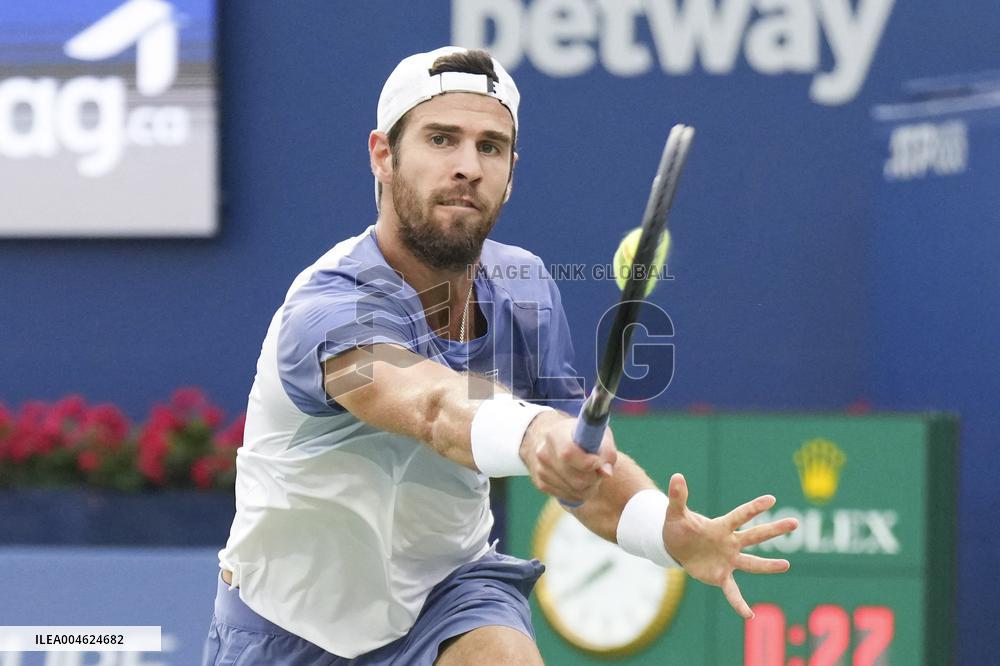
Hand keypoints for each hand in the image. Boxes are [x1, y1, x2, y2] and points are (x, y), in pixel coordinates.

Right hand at [520, 411, 617, 503]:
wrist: (554, 439)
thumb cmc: (581, 436)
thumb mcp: (597, 435)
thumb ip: (606, 452)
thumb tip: (606, 472)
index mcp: (556, 434)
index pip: (568, 454)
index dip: (587, 463)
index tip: (598, 461)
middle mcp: (543, 452)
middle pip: (576, 479)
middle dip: (593, 478)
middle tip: (598, 470)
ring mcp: (540, 469)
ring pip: (574, 491)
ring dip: (588, 487)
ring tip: (590, 473)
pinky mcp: (541, 483)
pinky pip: (568, 497)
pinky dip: (579, 492)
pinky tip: (580, 479)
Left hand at [661, 473, 797, 618]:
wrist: (675, 547)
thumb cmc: (679, 528)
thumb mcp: (675, 513)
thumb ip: (678, 496)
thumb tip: (677, 475)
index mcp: (721, 526)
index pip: (740, 515)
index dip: (754, 507)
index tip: (771, 499)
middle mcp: (730, 543)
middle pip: (755, 535)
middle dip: (774, 529)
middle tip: (794, 523)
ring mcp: (728, 560)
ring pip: (752, 563)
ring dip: (768, 565)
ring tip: (786, 565)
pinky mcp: (721, 576)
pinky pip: (733, 592)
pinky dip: (739, 604)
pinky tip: (748, 615)